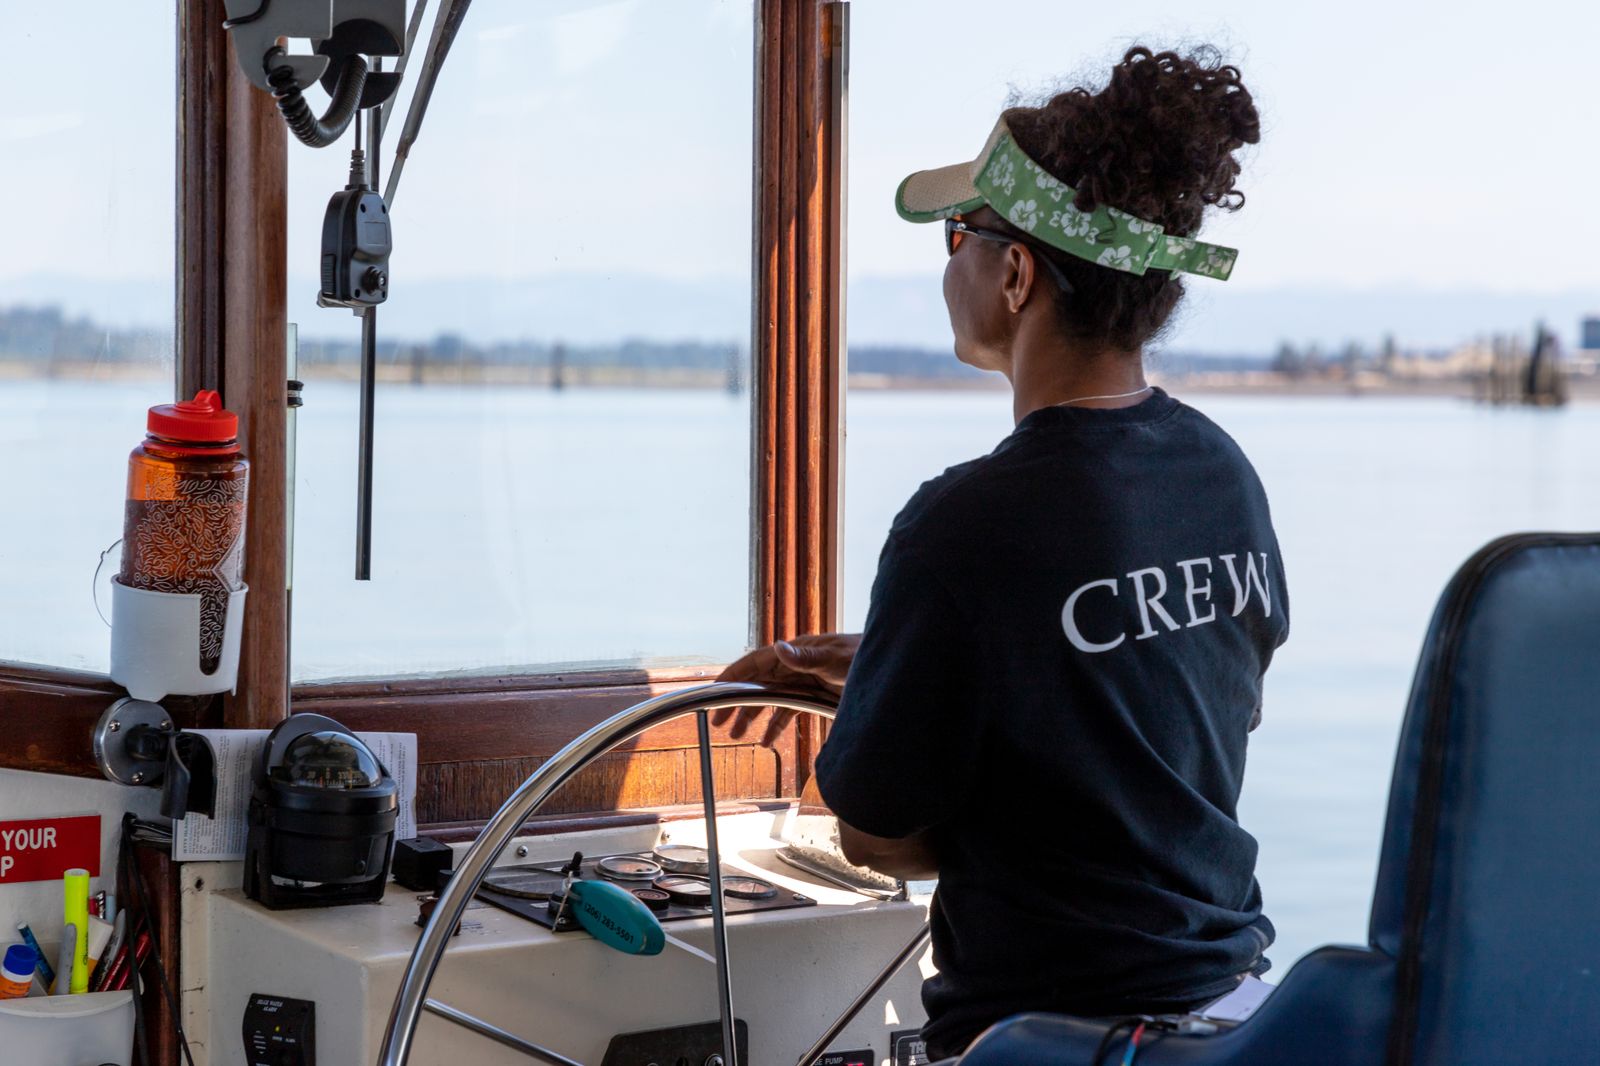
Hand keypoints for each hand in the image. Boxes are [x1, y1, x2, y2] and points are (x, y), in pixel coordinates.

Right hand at [712, 633, 860, 745]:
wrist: (887, 668)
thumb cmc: (862, 657)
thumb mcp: (834, 659)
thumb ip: (806, 658)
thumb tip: (778, 648)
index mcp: (794, 653)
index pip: (755, 663)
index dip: (733, 675)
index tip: (714, 690)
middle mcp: (793, 667)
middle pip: (757, 685)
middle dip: (736, 703)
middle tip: (718, 723)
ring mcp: (802, 682)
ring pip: (770, 701)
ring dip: (752, 717)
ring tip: (737, 737)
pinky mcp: (813, 696)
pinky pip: (788, 711)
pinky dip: (776, 726)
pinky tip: (767, 743)